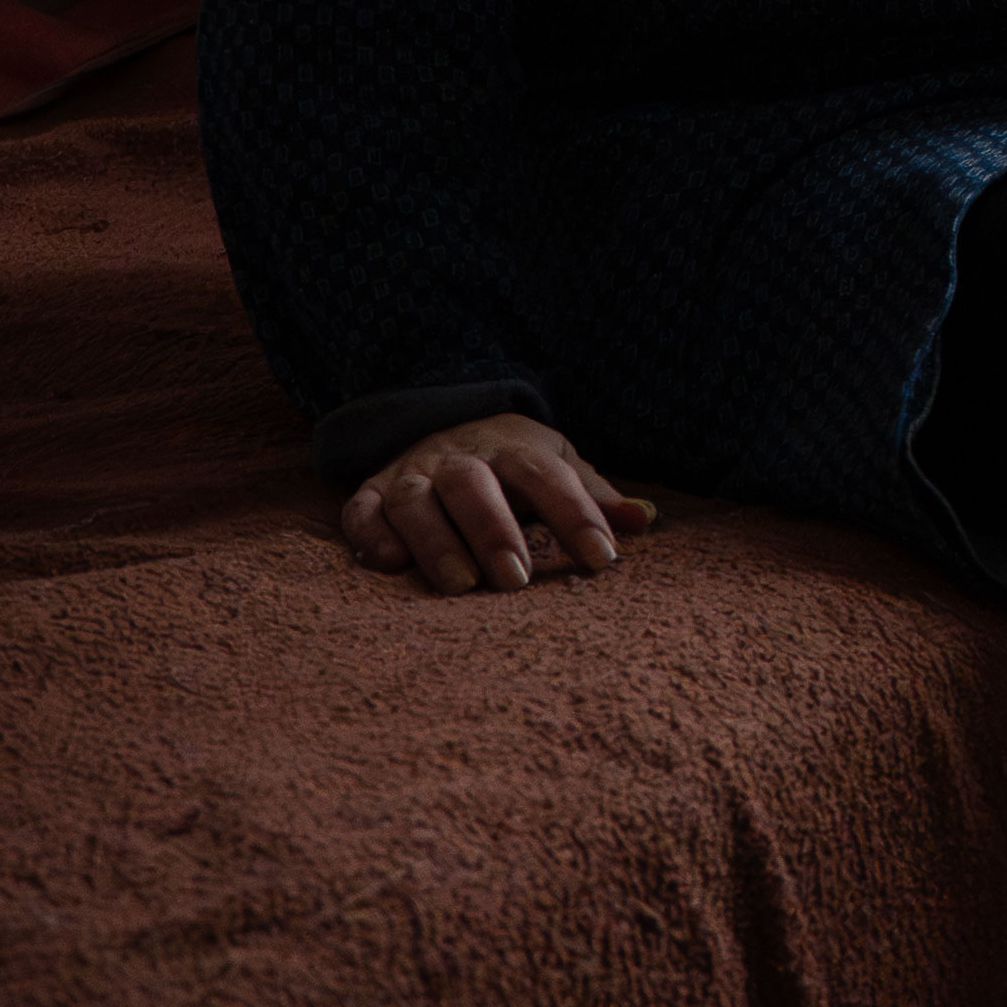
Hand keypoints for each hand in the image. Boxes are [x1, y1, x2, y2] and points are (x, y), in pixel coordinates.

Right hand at [339, 412, 656, 593]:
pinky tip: (389, 565)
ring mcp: (409, 474)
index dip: (576, 515)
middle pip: (472, 484)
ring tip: (459, 585)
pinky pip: (361, 512)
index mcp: (511, 447)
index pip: (547, 476)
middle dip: (493, 530)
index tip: (603, 560)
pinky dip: (370, 535)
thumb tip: (645, 520)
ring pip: (415, 499)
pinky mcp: (370, 494)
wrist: (442, 420)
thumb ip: (593, 494)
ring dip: (436, 540)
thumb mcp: (556, 463)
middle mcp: (457, 457)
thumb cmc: (512, 463)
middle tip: (515, 580)